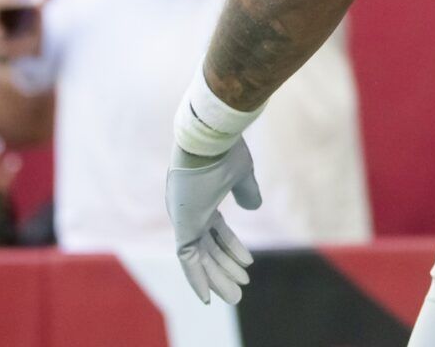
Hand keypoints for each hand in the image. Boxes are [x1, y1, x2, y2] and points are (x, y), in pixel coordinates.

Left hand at [166, 138, 261, 304]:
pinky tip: (209, 296)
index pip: (216, 232)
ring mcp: (184, 219)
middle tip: (239, 290)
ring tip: (235, 297)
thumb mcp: (241, 174)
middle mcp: (190, 212)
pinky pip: (187, 259)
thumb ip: (246, 192)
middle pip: (208, 248)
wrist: (210, 137)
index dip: (231, 249)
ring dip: (217, 278)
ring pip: (200, 258)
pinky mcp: (181, 225)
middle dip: (224, 270)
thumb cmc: (225, 151)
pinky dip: (198, 278)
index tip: (247, 265)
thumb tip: (253, 206)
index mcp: (203, 199)